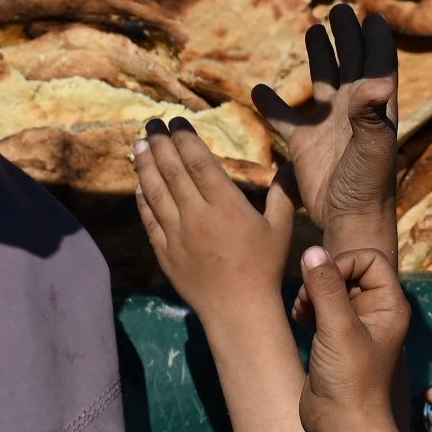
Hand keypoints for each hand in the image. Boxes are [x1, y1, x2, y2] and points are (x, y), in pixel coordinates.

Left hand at [133, 120, 302, 431]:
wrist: (238, 310)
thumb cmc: (264, 268)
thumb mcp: (280, 228)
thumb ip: (283, 194)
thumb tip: (291, 165)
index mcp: (226, 204)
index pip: (199, 161)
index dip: (185, 138)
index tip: (177, 121)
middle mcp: (197, 214)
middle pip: (172, 170)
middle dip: (161, 142)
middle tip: (153, 122)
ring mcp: (177, 233)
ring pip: (155, 190)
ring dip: (145, 164)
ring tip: (141, 144)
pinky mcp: (165, 251)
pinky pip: (149, 218)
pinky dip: (142, 198)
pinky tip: (139, 184)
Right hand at [254, 7, 401, 259]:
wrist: (347, 219)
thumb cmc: (368, 185)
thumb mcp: (373, 146)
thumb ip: (373, 113)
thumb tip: (379, 80)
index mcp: (375, 107)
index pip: (378, 64)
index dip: (377, 40)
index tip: (372, 15)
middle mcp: (353, 112)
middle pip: (351, 64)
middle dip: (347, 37)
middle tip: (339, 10)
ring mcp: (328, 127)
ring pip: (322, 83)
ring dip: (319, 57)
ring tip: (313, 31)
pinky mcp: (304, 145)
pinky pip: (285, 119)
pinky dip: (272, 104)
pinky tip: (258, 88)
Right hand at [297, 246, 419, 431]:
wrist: (341, 425)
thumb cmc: (351, 381)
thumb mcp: (338, 328)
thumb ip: (326, 287)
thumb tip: (313, 252)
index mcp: (389, 305)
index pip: (369, 258)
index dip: (344, 263)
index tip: (324, 282)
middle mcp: (375, 311)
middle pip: (347, 270)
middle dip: (322, 279)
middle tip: (309, 300)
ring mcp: (354, 324)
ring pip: (330, 288)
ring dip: (311, 294)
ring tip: (303, 314)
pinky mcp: (334, 337)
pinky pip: (319, 306)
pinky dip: (307, 308)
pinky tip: (300, 321)